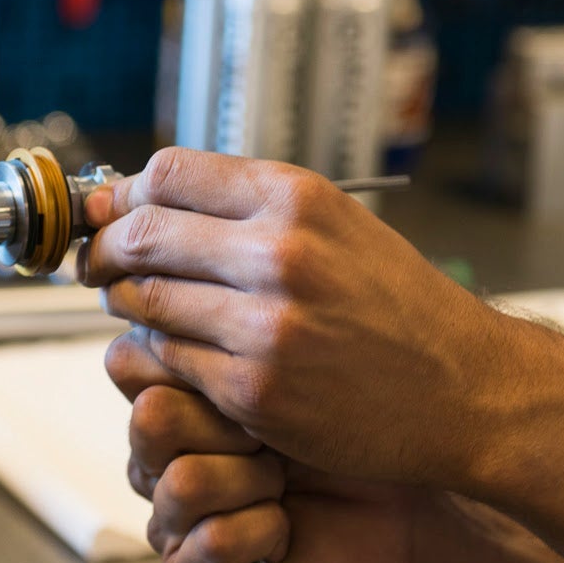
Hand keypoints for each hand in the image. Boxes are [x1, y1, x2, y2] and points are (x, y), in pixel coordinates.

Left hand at [82, 147, 518, 489]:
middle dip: (106, 249)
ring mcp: (265, 326)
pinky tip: (180, 352)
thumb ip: (249, 208)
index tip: (106, 211)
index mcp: (297, 198)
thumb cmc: (400, 308)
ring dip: (127, 303)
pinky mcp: (255, 390)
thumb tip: (148, 195)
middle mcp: (279, 254)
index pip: (167, 173)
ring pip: (145, 301)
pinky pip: (172, 361)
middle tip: (98, 262)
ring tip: (138, 304)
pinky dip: (163, 355)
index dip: (122, 193)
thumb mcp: (337, 225)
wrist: (465, 389)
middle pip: (143, 233)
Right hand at [111, 332, 444, 562]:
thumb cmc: (357, 441)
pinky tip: (286, 530)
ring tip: (285, 484)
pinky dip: (262, 533)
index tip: (261, 371)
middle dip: (229, 423)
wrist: (407, 519)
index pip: (130, 362)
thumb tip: (187, 305)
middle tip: (275, 436)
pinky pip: (209, 542)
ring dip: (255, 482)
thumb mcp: (295, 372)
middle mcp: (161, 458)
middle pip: (150, 417)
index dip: (196, 365)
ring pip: (182, 483)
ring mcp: (171, 518)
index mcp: (173, 398)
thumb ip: (229, 335)